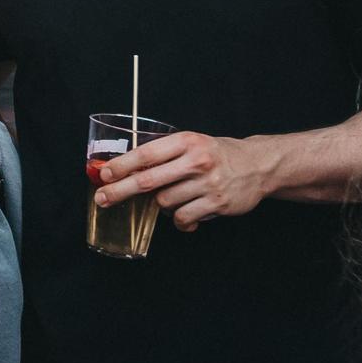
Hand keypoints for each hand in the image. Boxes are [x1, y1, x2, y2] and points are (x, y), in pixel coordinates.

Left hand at [94, 131, 273, 229]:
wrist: (258, 165)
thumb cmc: (216, 154)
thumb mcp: (191, 144)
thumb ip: (163, 154)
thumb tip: (124, 169)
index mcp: (187, 141)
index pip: (146, 154)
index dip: (122, 165)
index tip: (103, 174)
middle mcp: (196, 161)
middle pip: (148, 181)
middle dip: (120, 191)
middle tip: (103, 198)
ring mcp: (208, 183)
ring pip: (164, 202)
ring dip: (162, 205)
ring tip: (175, 197)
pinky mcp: (217, 203)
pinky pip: (183, 219)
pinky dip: (179, 220)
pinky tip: (186, 214)